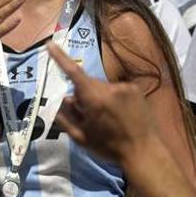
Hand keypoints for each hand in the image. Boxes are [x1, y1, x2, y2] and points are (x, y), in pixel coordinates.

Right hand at [49, 42, 155, 164]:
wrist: (144, 152)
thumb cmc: (109, 147)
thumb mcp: (82, 137)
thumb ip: (67, 117)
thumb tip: (63, 100)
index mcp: (94, 99)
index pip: (73, 73)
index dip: (60, 58)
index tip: (51, 44)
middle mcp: (110, 88)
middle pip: (88, 84)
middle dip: (85, 95)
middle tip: (89, 116)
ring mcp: (125, 87)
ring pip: (103, 87)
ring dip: (100, 98)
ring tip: (108, 119)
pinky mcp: (136, 90)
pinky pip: (117, 90)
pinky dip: (114, 99)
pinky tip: (120, 115)